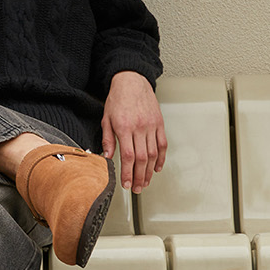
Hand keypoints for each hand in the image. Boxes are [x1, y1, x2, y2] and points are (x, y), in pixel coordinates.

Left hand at [102, 72, 166, 195]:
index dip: (128, 173)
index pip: (128, 156)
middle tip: (136, 188)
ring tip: (145, 182)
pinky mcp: (159, 123)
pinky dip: (161, 158)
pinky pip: (163, 144)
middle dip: (139, 177)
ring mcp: (151, 126)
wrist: (132, 81)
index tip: (126, 184)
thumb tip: (107, 157)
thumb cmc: (118, 98)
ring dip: (150, 171)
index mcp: (124, 127)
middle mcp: (139, 127)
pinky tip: (157, 168)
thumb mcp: (106, 119)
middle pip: (142, 159)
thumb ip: (108, 139)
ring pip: (153, 154)